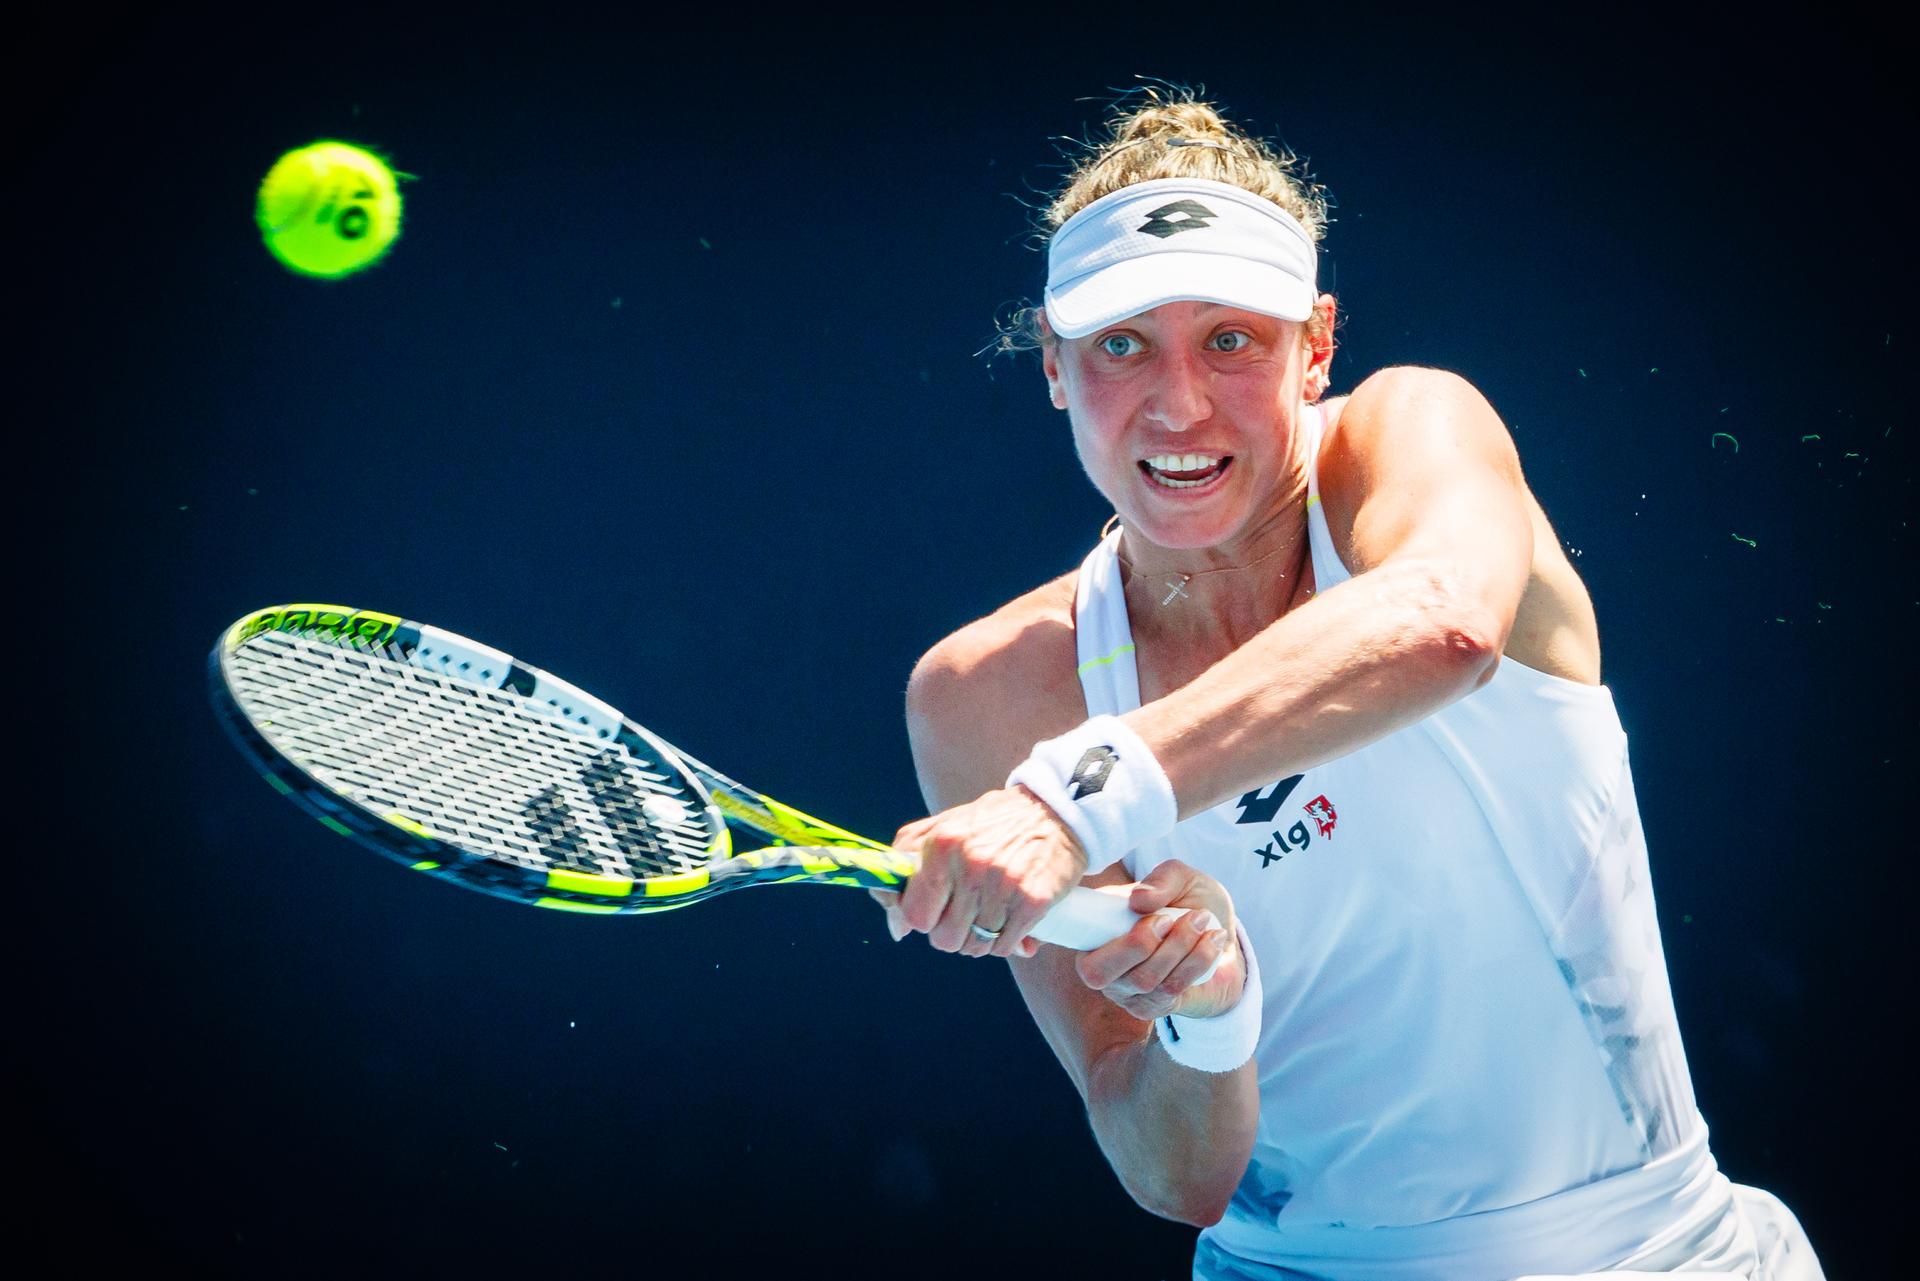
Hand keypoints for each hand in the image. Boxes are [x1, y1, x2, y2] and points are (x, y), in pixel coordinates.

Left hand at [866, 786, 1087, 958]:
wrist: (1056, 812)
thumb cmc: (994, 823)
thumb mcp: (942, 827)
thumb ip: (906, 865)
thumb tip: (897, 926)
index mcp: (942, 845)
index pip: (913, 914)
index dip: (920, 920)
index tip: (931, 913)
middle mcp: (971, 865)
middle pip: (944, 939)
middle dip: (952, 933)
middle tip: (966, 913)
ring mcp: (1004, 886)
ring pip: (976, 947)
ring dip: (981, 939)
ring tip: (991, 913)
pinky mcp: (1033, 902)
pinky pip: (1005, 947)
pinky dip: (1006, 942)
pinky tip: (1011, 919)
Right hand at [1072, 860, 1242, 1021]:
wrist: (1221, 935)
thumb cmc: (1190, 902)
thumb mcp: (1181, 879)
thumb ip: (1162, 879)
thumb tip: (1139, 901)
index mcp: (1092, 928)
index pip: (1065, 935)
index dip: (1071, 931)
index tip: (1132, 911)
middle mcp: (1099, 965)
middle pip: (1099, 972)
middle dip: (1139, 943)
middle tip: (1169, 918)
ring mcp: (1124, 992)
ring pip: (1143, 979)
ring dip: (1178, 946)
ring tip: (1201, 920)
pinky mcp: (1153, 1009)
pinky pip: (1170, 991)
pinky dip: (1196, 961)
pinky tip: (1212, 940)